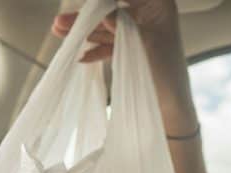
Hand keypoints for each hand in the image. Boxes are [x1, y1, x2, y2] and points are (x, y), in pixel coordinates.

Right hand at [52, 0, 197, 135]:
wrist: (172, 105)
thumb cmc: (166, 71)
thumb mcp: (143, 44)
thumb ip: (123, 26)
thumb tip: (104, 13)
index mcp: (159, 4)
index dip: (102, 1)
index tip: (87, 6)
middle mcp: (149, 12)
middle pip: (111, 9)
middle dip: (87, 16)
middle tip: (61, 21)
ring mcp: (139, 30)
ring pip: (107, 27)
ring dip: (85, 31)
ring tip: (59, 31)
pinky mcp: (132, 47)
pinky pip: (110, 44)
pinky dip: (96, 50)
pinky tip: (81, 56)